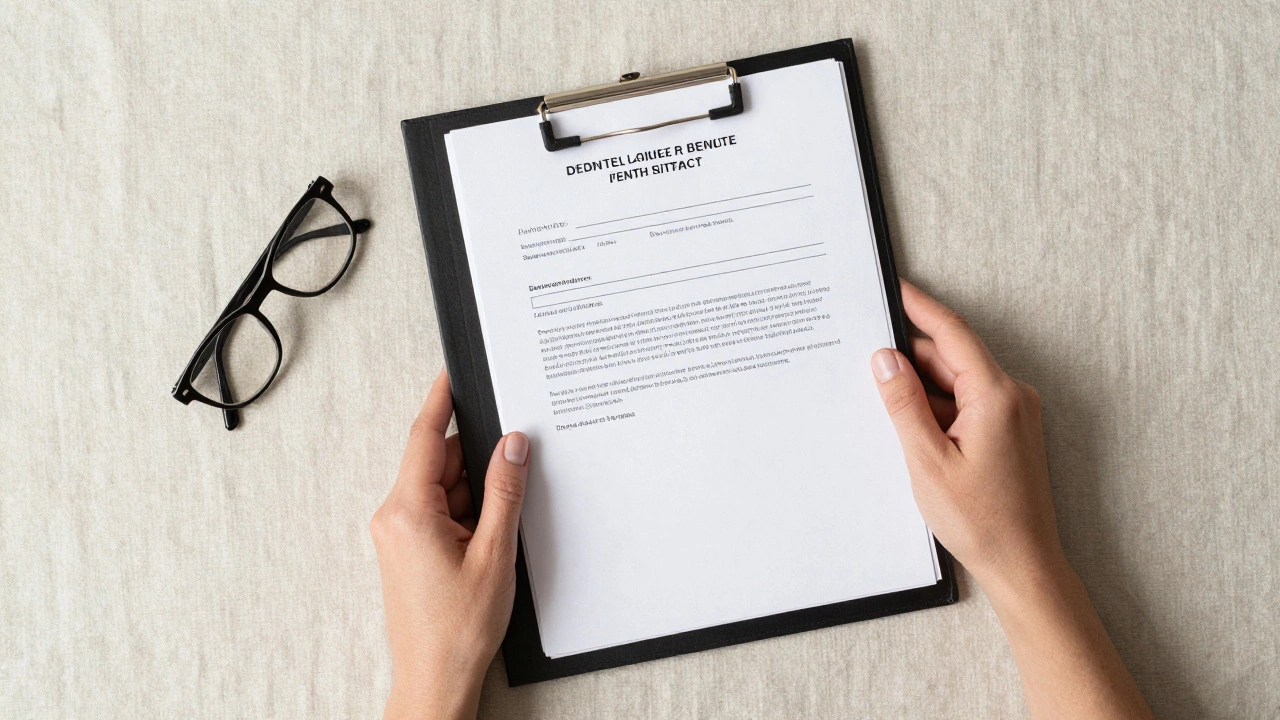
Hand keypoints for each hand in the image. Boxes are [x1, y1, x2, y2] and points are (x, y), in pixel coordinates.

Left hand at [371, 370, 528, 719]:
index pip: (424, 436)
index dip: (441, 400)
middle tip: (514, 472)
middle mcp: (395, 517)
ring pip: (444, 488)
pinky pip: (441, 511)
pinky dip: (468, 514)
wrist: (436, 679)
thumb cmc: (458, 629)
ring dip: (476, 495)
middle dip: (478, 463)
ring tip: (498, 534)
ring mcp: (400, 534)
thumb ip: (504, 491)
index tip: (451, 371)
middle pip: (440, 462)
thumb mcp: (494, 553)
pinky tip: (489, 539)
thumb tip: (512, 445)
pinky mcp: (408, 549)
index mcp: (408, 511)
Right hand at [871, 280, 1151, 718]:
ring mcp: (1012, 415)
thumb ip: (903, 403)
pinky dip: (936, 409)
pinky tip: (909, 427)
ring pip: (956, 384)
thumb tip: (885, 358)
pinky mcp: (1008, 433)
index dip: (919, 307)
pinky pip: (965, 405)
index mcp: (995, 395)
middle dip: (908, 357)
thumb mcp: (927, 460)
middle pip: (951, 358)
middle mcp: (1011, 396)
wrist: (1023, 564)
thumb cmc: (981, 520)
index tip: (894, 287)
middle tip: (864, 351)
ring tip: (881, 401)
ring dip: (920, 389)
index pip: (951, 333)